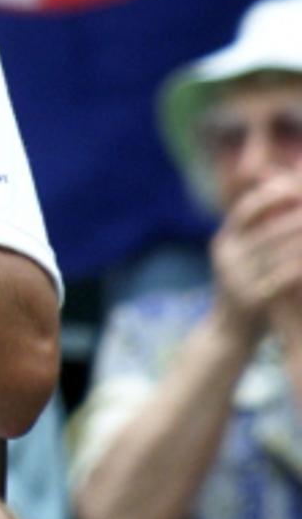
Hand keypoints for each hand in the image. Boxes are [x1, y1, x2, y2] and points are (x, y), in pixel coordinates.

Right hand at [210, 172, 301, 341]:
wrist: (229, 332)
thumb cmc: (249, 288)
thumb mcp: (245, 257)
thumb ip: (258, 231)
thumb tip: (278, 199)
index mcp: (225, 240)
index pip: (246, 208)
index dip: (272, 195)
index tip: (297, 186)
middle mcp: (226, 255)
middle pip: (266, 228)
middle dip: (297, 218)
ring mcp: (235, 276)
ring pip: (278, 252)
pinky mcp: (249, 297)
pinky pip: (283, 277)